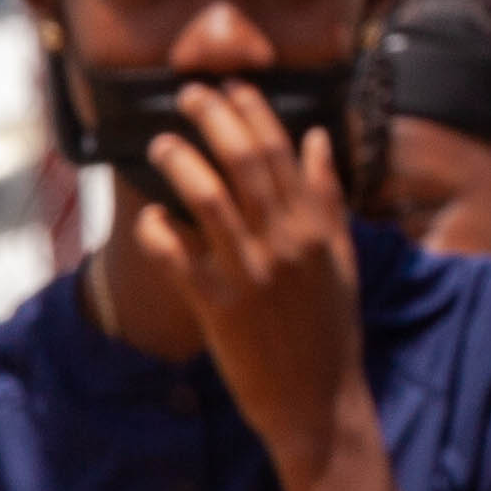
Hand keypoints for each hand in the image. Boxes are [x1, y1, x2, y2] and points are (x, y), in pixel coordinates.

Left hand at [127, 81, 368, 480]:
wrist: (317, 402)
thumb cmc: (329, 331)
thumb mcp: (340, 259)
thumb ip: (327, 197)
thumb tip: (316, 138)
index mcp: (315, 228)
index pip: (281, 151)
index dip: (252, 111)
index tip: (231, 87)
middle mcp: (283, 243)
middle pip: (243, 161)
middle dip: (213, 117)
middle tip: (188, 94)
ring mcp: (248, 273)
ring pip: (207, 198)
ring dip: (180, 162)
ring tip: (162, 143)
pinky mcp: (216, 306)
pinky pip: (175, 255)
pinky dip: (158, 229)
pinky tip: (151, 218)